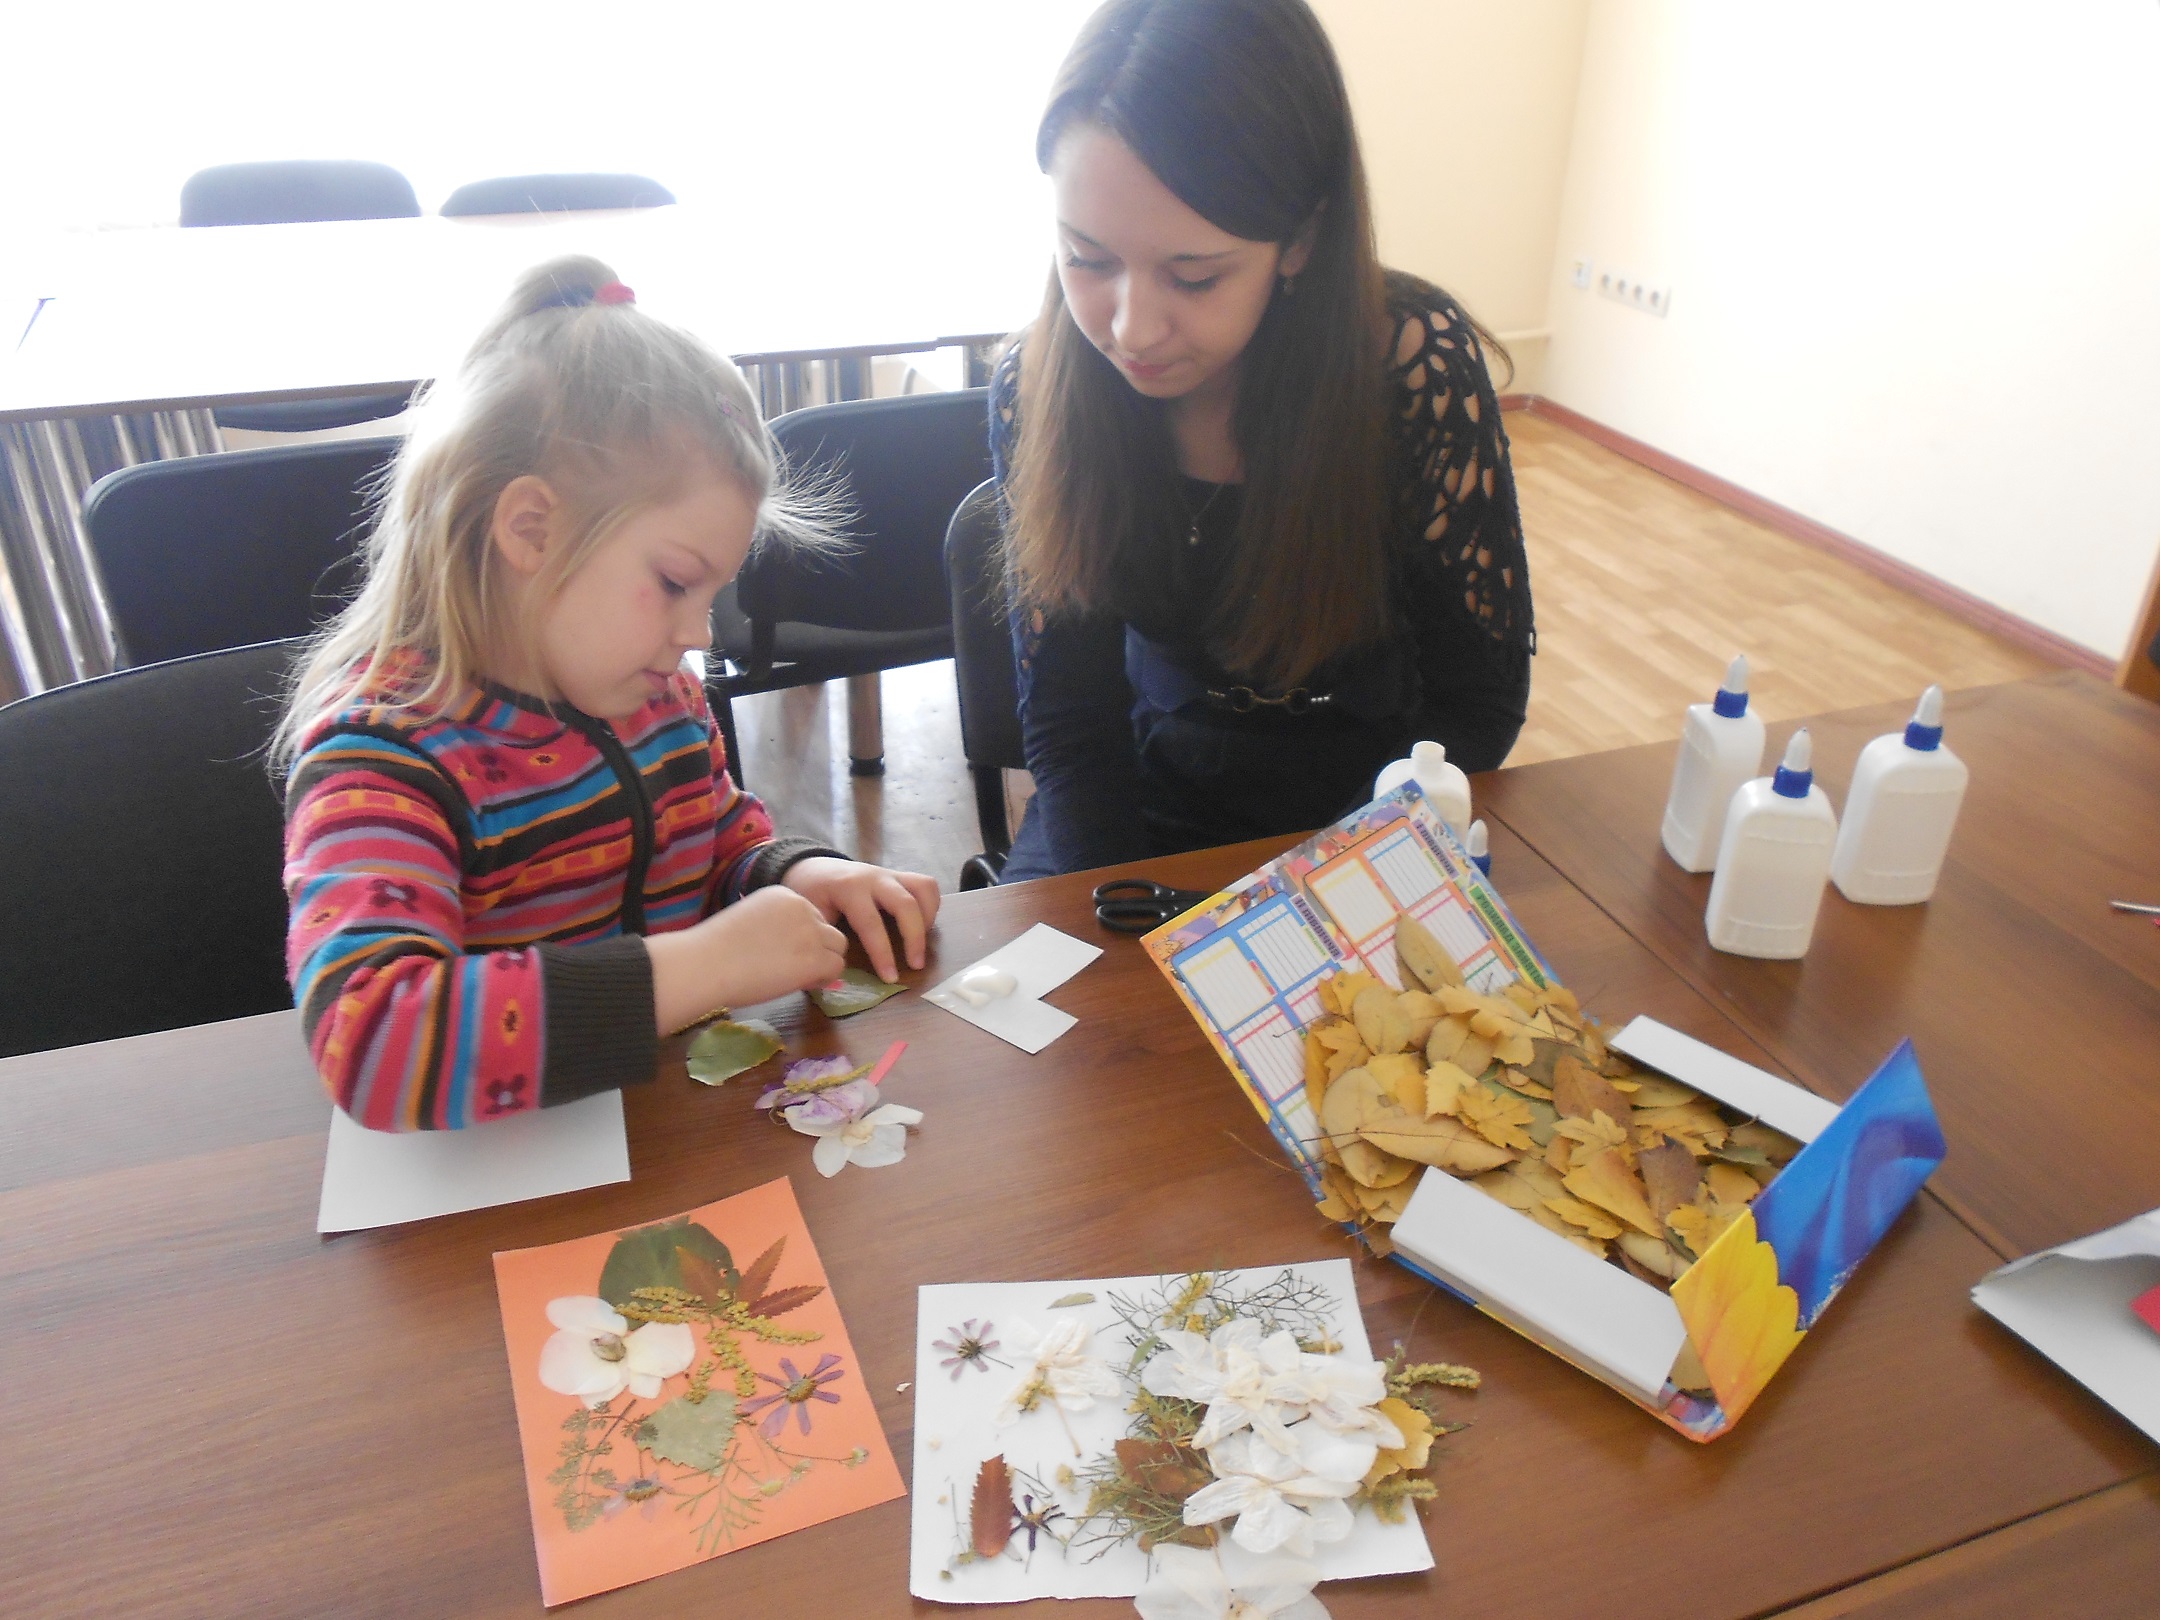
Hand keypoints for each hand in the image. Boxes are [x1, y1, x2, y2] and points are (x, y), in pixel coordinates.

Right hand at [649, 886, 847, 1031]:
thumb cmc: (712, 949)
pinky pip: (837, 967)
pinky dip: (824, 979)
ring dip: (824, 963)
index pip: (810, 915)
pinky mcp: (815, 957)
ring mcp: (811, 931)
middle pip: (828, 929)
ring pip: (838, 947)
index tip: (783, 953)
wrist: (705, 964)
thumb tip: (790, 949)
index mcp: (783, 894)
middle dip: (817, 949)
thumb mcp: (748, 922)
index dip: (802, 937)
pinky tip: (802, 984)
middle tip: (793, 968)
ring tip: (798, 977)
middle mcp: (802, 906)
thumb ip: (774, 927)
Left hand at [781, 857, 941, 981]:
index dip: (882, 953)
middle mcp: (874, 877)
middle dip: (914, 938)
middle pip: (906, 904)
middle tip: (916, 965)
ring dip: (928, 919)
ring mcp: (890, 874)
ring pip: (923, 888)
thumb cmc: (811, 894)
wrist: (812, 868)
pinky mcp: (900, 876)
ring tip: (920, 944)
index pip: (871, 923)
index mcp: (848, 888)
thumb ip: (824, 937)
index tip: (890, 978)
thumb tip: (836, 970)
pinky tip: (922, 927)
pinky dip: (931, 906)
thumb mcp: (809, 914)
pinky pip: (926, 885)